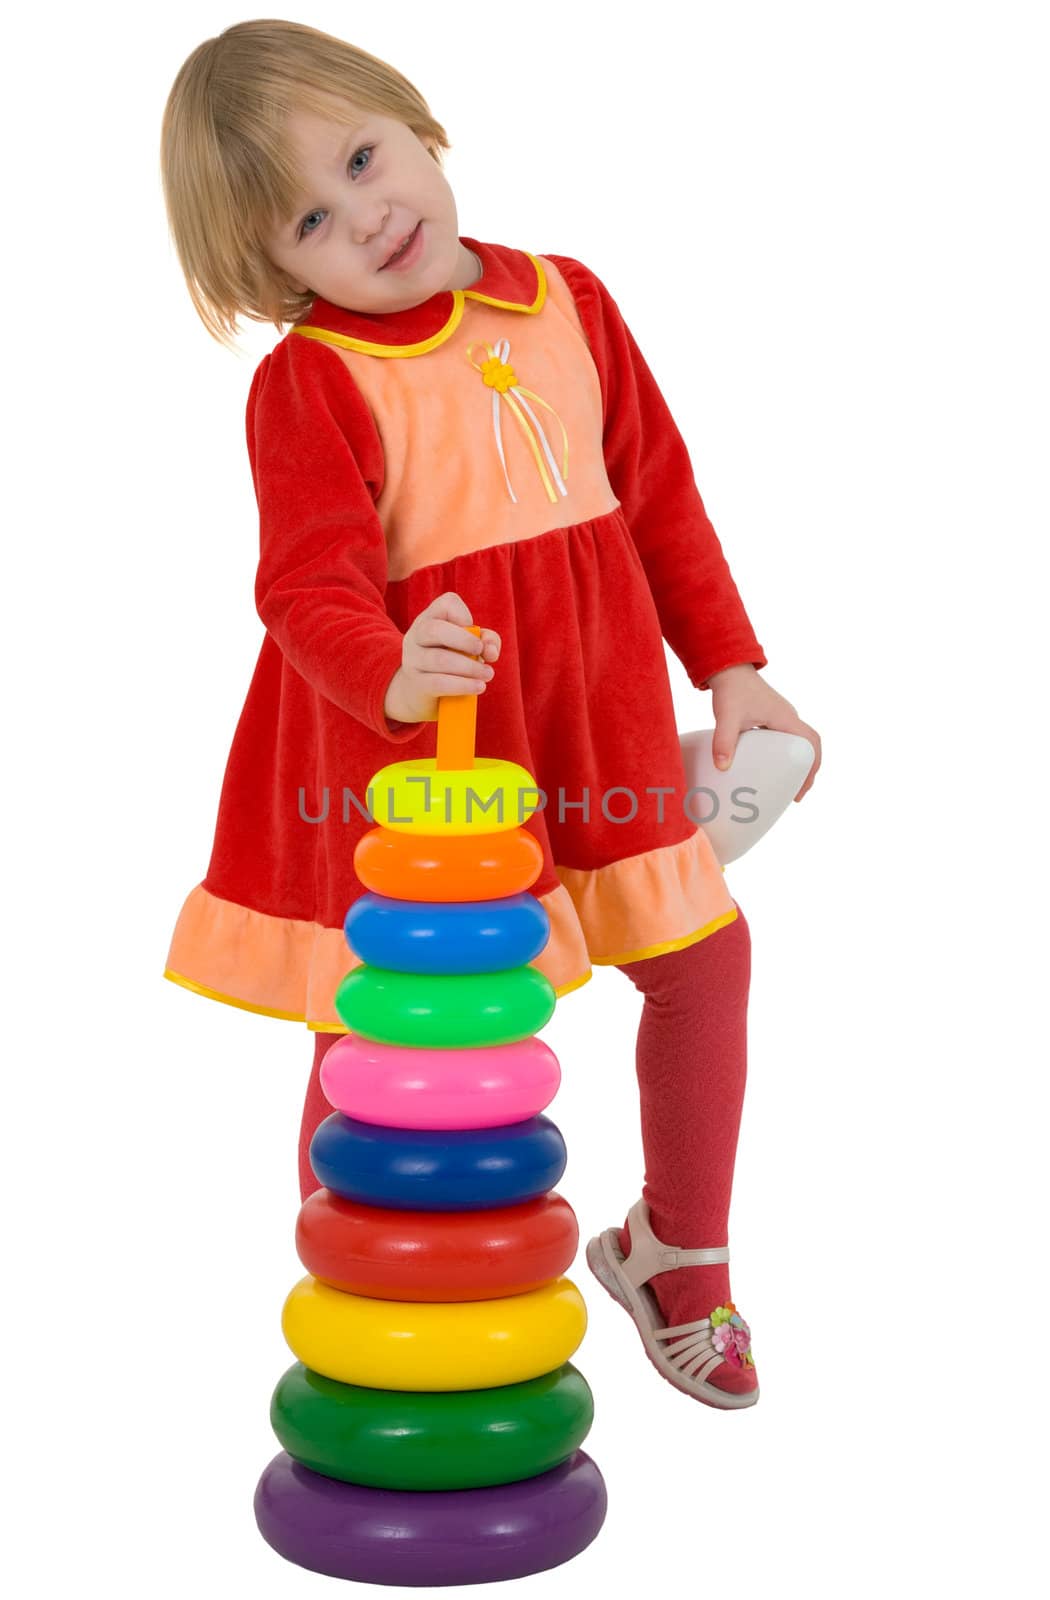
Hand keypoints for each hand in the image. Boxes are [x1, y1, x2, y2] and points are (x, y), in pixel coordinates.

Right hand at [384, 591, 501, 723]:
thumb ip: (487, 641)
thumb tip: (490, 651)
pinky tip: (478, 686)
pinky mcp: (416, 684)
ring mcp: (413, 660)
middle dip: (464, 640)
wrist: (422, 692)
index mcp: (430, 619)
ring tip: (488, 674)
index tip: (475, 633)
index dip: (463, 615)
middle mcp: (416, 635)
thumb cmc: (452, 661)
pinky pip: (439, 683)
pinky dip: (462, 685)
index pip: (445, 604)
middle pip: (434, 630)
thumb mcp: (471, 646)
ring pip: (439, 660)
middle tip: (481, 651)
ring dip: (469, 668)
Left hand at [706, 664, 821, 800]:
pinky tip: (770, 765)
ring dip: (798, 762)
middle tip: (795, 794)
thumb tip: (722, 767)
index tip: (801, 790)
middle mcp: (788, 717)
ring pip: (799, 742)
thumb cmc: (731, 689)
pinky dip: (785, 754)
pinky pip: (786, 738)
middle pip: (809, 746)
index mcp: (786, 719)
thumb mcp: (727, 717)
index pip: (812, 744)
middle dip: (807, 770)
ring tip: (786, 784)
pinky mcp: (770, 716)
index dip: (812, 768)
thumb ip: (724, 740)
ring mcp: (780, 716)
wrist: (727, 668)